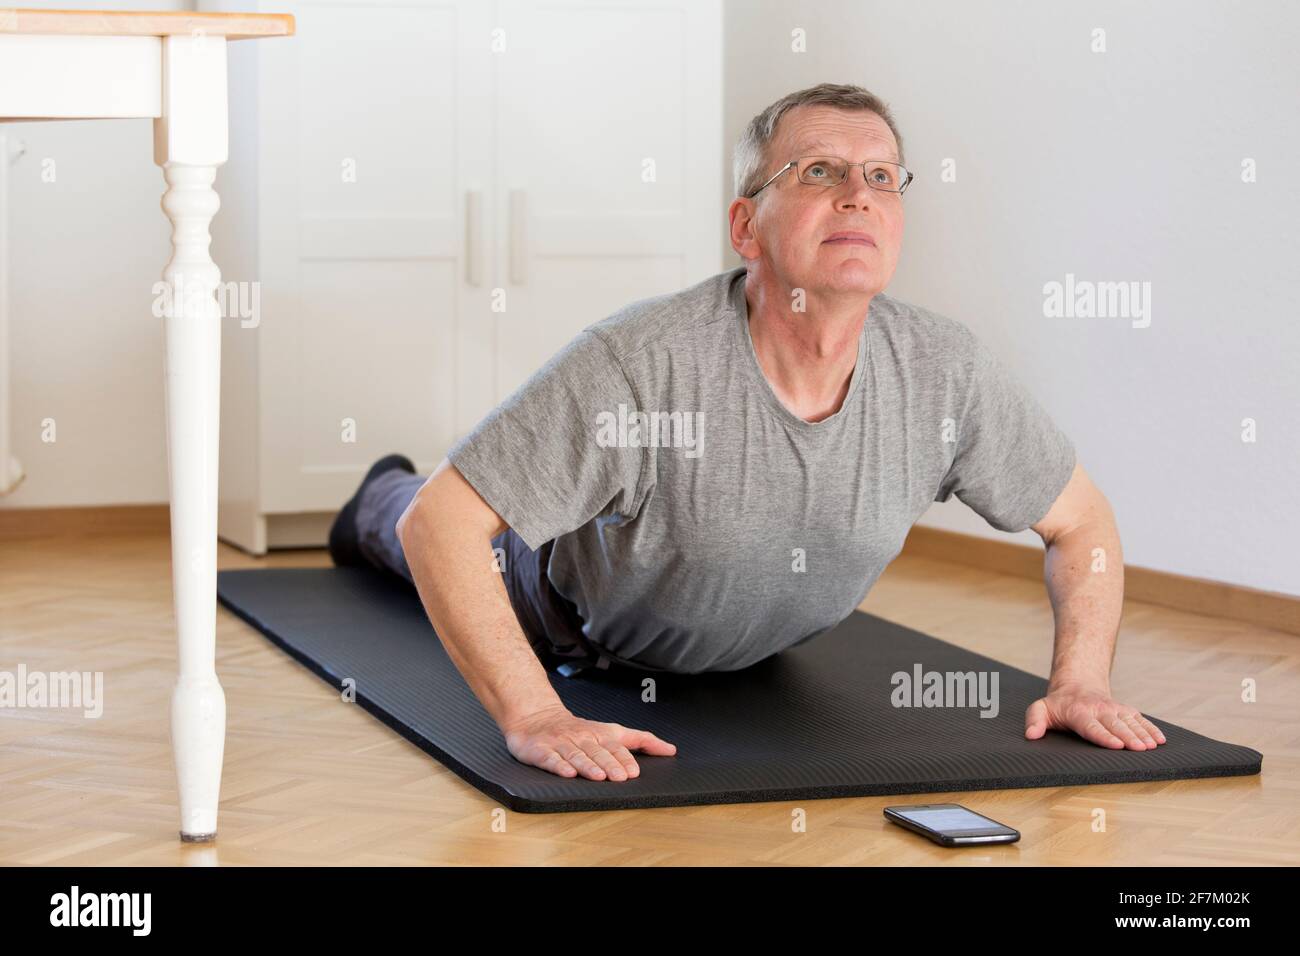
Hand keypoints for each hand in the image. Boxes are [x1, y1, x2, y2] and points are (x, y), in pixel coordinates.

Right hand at [501, 704, 676, 780]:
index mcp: (599, 734)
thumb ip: (641, 740)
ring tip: (599, 776)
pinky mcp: (540, 750)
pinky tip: (567, 773)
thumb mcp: (611, 730)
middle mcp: (581, 738)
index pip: (615, 746)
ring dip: (588, 766)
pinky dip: (559, 765)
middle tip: (621, 777)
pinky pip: (550, 758)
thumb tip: (671, 750)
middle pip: (597, 752)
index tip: (633, 772)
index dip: (624, 758)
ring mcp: (560, 744)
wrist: (536, 717)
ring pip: (576, 755)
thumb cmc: (579, 730)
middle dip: (610, 764)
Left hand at [1025, 682, 1166, 749]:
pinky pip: (1140, 719)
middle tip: (1140, 749)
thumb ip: (1034, 720)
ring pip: (1130, 721)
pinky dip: (1151, 728)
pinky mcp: (1125, 710)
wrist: (1077, 684)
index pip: (1092, 726)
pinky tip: (1160, 739)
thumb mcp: (1041, 709)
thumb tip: (1031, 735)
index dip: (1104, 736)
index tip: (1116, 745)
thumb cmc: (1058, 704)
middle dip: (1128, 737)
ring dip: (1143, 733)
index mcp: (1079, 713)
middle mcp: (1099, 710)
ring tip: (1153, 746)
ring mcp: (1114, 709)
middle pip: (1115, 725)